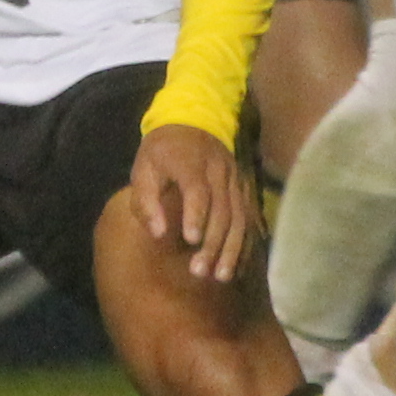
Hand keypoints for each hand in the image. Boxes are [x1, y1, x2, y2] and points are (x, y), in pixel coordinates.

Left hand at [128, 121, 260, 283]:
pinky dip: (247, 243)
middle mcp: (219, 171)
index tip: (191, 241)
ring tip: (222, 275)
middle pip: (223, 210)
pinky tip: (240, 266)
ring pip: (241, 217)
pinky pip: (251, 218)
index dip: (196, 215)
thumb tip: (158, 233)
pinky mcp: (246, 188)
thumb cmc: (162, 151)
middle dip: (213, 244)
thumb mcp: (144, 168)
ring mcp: (237, 180)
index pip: (198, 190)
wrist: (194, 120)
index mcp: (191, 163)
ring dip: (232, 249)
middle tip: (201, 272)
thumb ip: (147, 200)